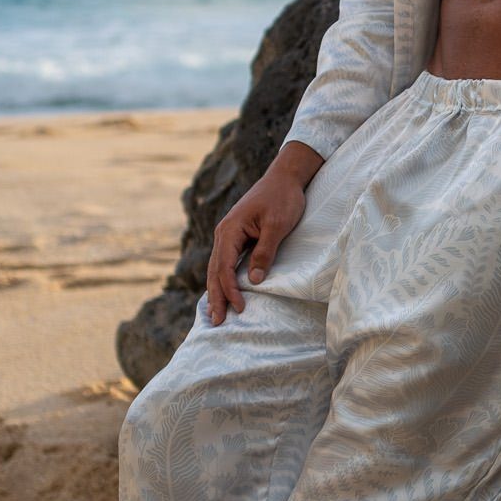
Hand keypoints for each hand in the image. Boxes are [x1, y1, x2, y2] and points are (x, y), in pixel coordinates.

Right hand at [204, 166, 307, 322]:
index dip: (230, 290)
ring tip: (215, 314)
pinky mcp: (236, 237)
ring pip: (217, 268)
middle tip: (216, 322)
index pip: (224, 267)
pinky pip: (224, 262)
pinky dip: (222, 279)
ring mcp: (228, 235)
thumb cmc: (283, 198)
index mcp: (230, 230)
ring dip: (216, 291)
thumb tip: (253, 280)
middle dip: (216, 297)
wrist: (285, 177)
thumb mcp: (277, 225)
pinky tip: (222, 292)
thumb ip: (265, 252)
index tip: (240, 308)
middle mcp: (224, 233)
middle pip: (215, 271)